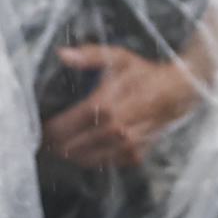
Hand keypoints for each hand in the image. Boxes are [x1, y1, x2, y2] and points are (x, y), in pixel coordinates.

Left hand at [42, 45, 194, 171]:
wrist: (178, 91)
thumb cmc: (144, 73)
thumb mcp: (117, 57)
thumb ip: (88, 55)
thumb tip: (62, 54)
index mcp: (103, 106)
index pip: (62, 128)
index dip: (46, 132)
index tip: (38, 130)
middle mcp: (112, 130)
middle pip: (70, 148)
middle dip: (54, 146)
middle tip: (46, 141)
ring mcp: (124, 146)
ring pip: (85, 160)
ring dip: (71, 155)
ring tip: (62, 146)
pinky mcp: (134, 155)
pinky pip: (105, 163)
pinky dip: (94, 158)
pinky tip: (89, 148)